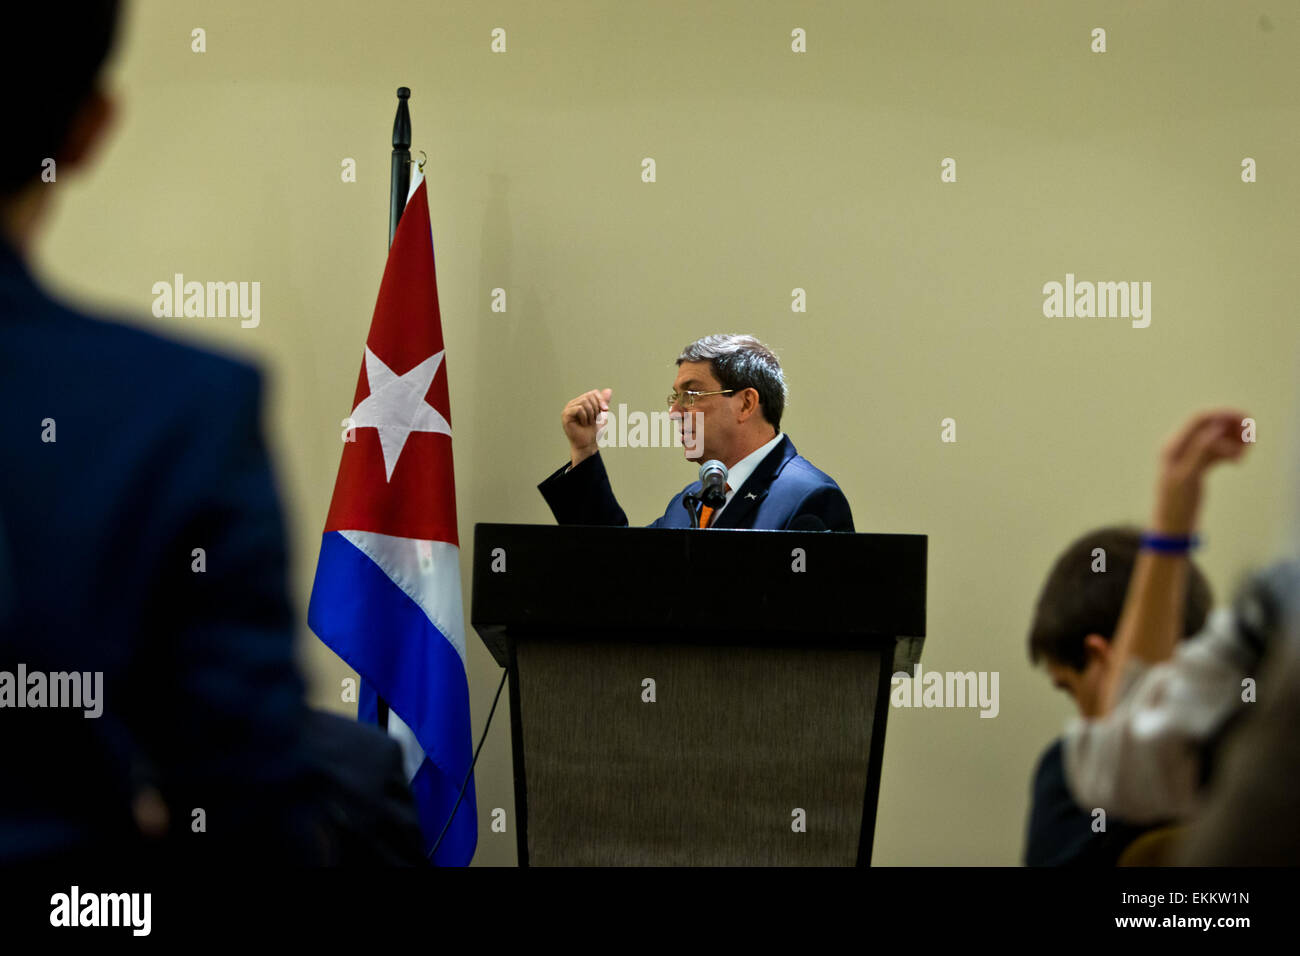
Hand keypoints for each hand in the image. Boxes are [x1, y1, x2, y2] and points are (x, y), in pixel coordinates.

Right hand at [561, 387, 611, 467]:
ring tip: (588, 422)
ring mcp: (568, 408)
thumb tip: (609, 390)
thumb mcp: (602, 414)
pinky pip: (579, 409)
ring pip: (584, 402)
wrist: (589, 444)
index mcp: (582, 401)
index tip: (606, 410)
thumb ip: (604, 402)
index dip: (601, 400)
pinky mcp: (565, 415)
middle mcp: (574, 403)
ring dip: (591, 414)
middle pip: (589, 396)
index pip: (593, 393)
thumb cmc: (594, 430)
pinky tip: (583, 424)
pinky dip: (585, 417)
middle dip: (596, 409)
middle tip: (594, 420)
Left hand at [1150, 408, 1250, 534]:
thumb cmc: (1176, 503)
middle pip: (1209, 427)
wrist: (1172, 526)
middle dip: (1231, 429)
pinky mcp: (1197, 468)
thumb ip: (1200, 450)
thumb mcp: (1188, 476)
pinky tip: (1237, 462)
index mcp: (1172, 446)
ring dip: (1232, 443)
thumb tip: (1216, 428)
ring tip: (1243, 456)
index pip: (1199, 420)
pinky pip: (1216, 453)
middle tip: (1250, 439)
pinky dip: (1229, 453)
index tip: (1245, 419)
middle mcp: (1179, 448)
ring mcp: (1188, 457)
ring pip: (1215, 440)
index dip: (1222, 415)